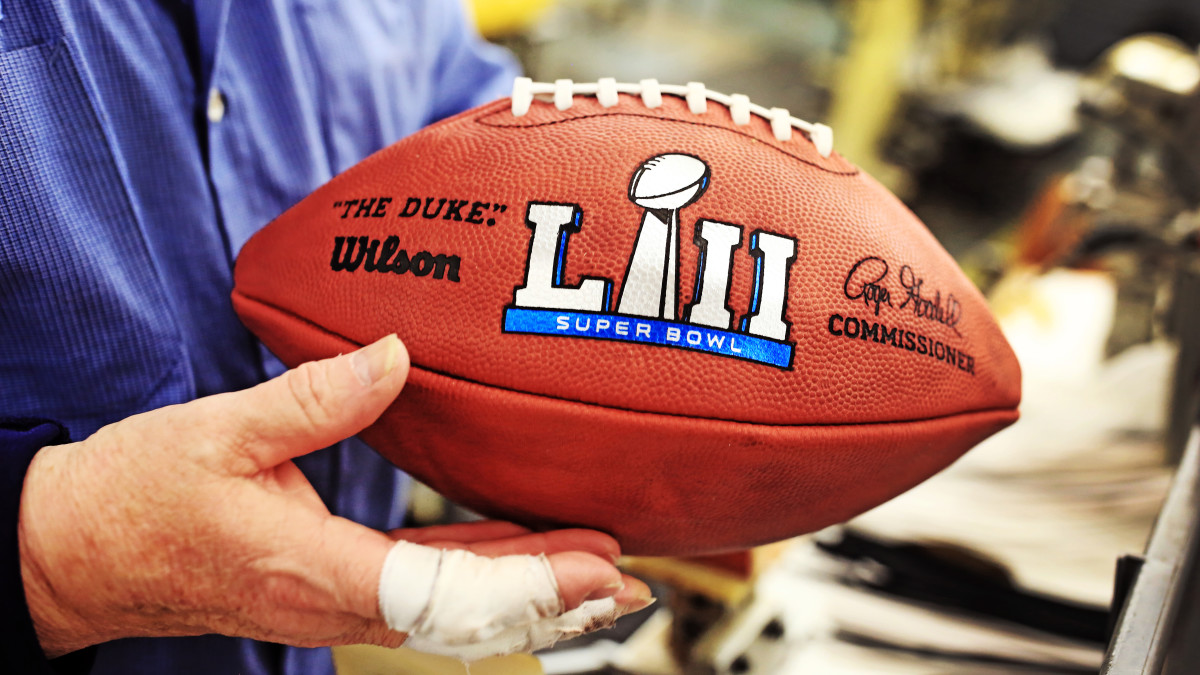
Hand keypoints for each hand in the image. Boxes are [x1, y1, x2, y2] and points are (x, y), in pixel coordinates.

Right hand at [18, 335, 651, 657]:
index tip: (595, 570)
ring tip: (600, 575)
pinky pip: (427, 593)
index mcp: (314, 570)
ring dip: (530, 593)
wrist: (81, 553)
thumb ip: (313, 397)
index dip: (528, 584)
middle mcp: (335, 601)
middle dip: (555, 599)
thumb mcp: (219, 432)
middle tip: (631, 579)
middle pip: (469, 615)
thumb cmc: (140, 496)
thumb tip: (397, 354)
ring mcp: (335, 603)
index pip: (444, 594)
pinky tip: (523, 557)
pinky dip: (484, 580)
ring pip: (454, 612)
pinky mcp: (333, 588)